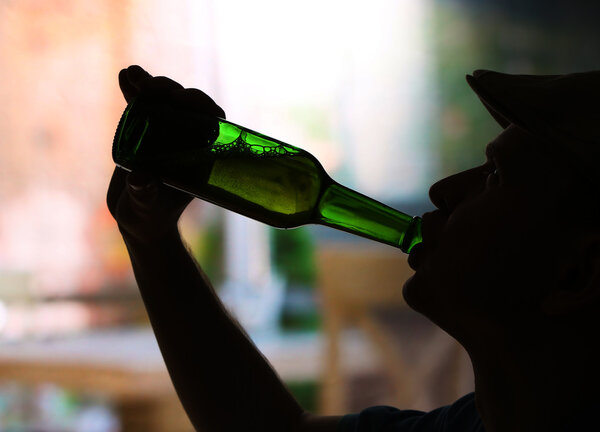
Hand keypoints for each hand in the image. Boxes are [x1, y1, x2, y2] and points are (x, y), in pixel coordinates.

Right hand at [107, 65, 225, 243]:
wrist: (136, 220)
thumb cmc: (149, 219)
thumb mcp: (147, 208)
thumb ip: (145, 194)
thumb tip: (140, 179)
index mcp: (199, 155)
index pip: (212, 122)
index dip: (203, 105)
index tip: (184, 99)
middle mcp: (186, 141)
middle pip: (187, 106)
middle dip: (171, 91)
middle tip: (151, 88)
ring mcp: (166, 134)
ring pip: (164, 101)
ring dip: (151, 85)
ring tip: (132, 74)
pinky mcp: (146, 132)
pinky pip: (142, 106)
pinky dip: (134, 92)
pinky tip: (124, 76)